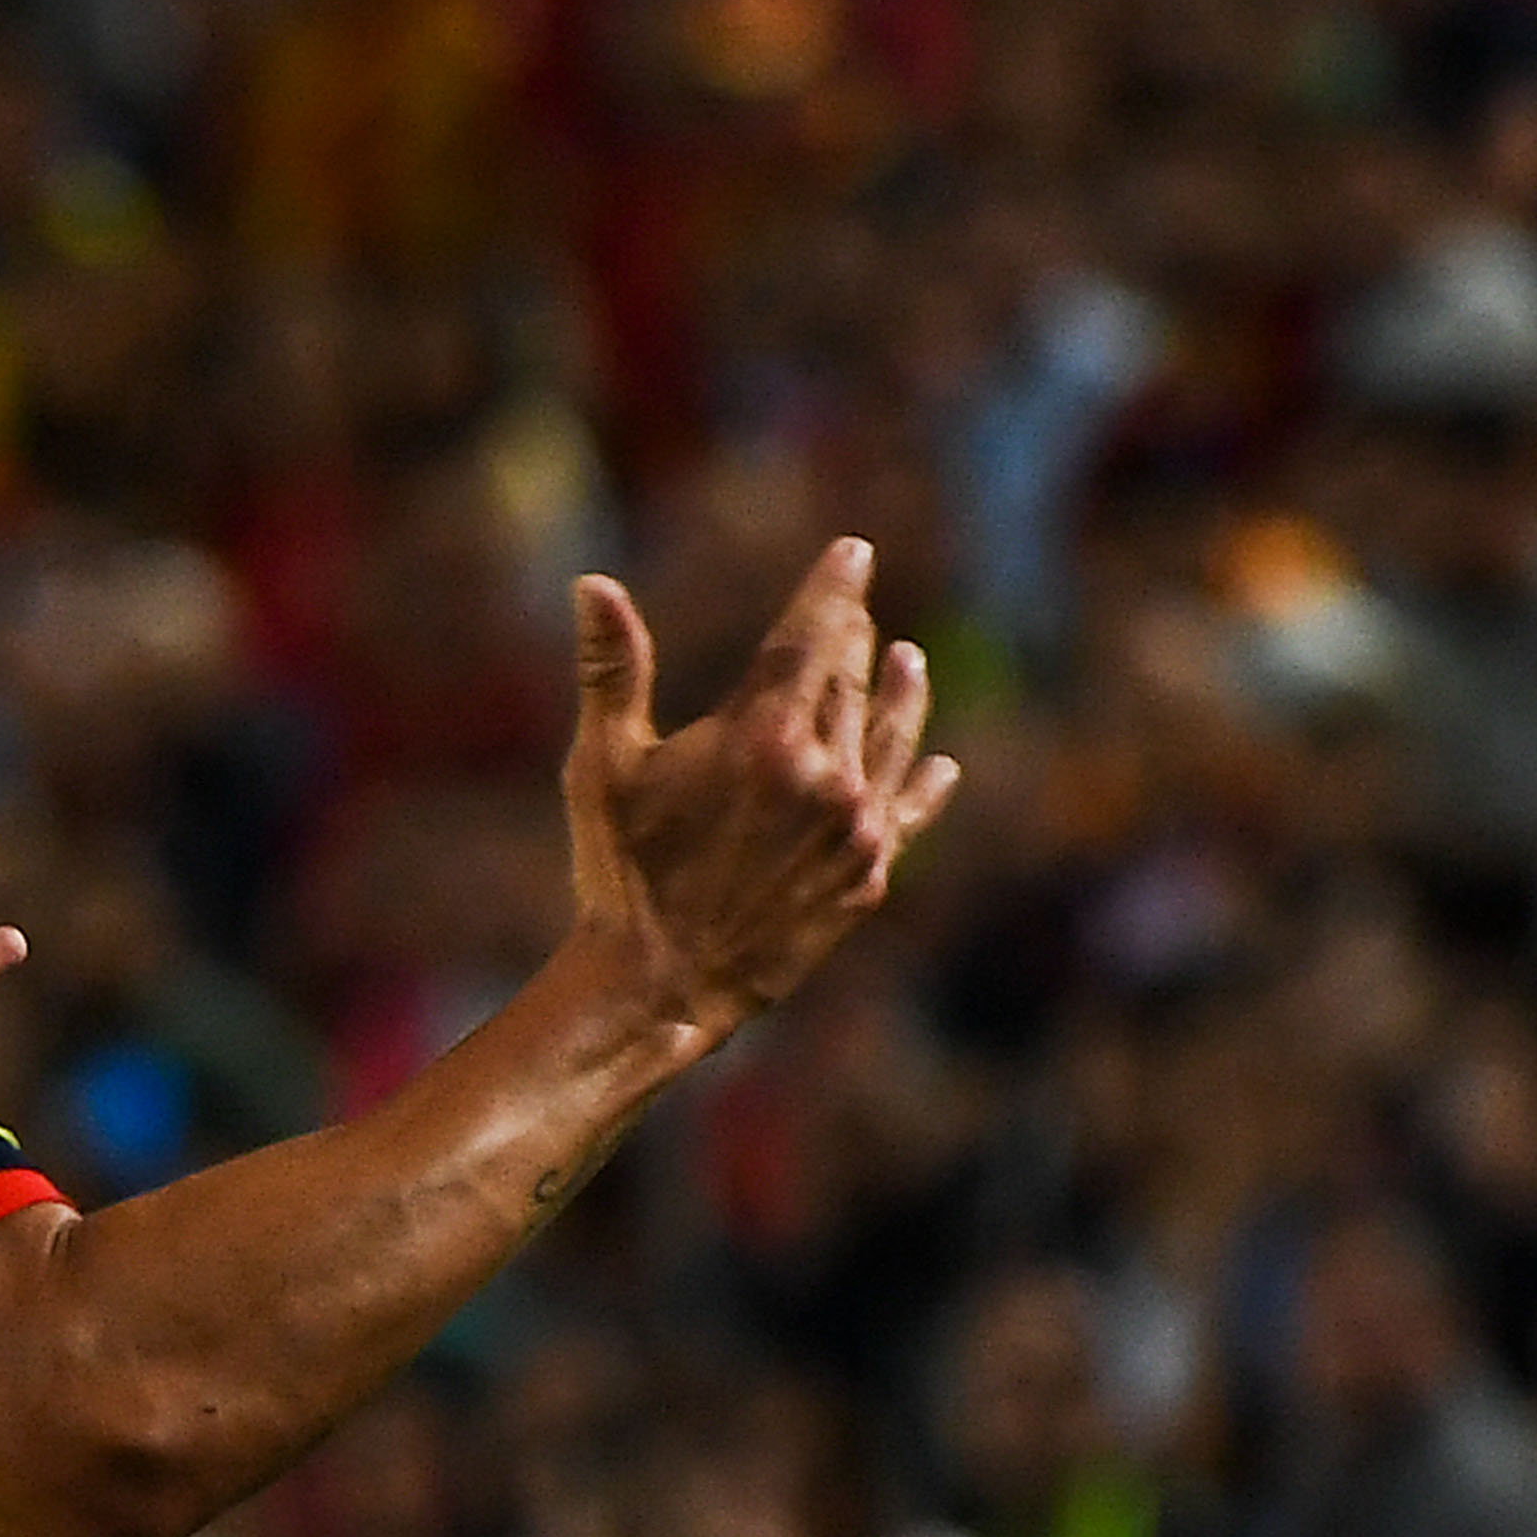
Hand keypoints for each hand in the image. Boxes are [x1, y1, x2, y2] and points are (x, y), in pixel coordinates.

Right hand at [561, 537, 959, 1047]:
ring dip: (902, 698)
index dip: (834, 589)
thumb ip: (611, 668)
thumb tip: (594, 582)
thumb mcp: (604, 762)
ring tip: (912, 661)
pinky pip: (907, 816)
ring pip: (890, 743)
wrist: (662, 984)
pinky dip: (924, 785)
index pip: (813, 637)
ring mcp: (854, 831)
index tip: (855, 552)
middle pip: (851, 684)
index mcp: (764, 736)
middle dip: (853, 638)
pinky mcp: (867, 879)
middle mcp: (825, 777)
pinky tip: (941, 767)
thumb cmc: (622, 868)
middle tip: (856, 606)